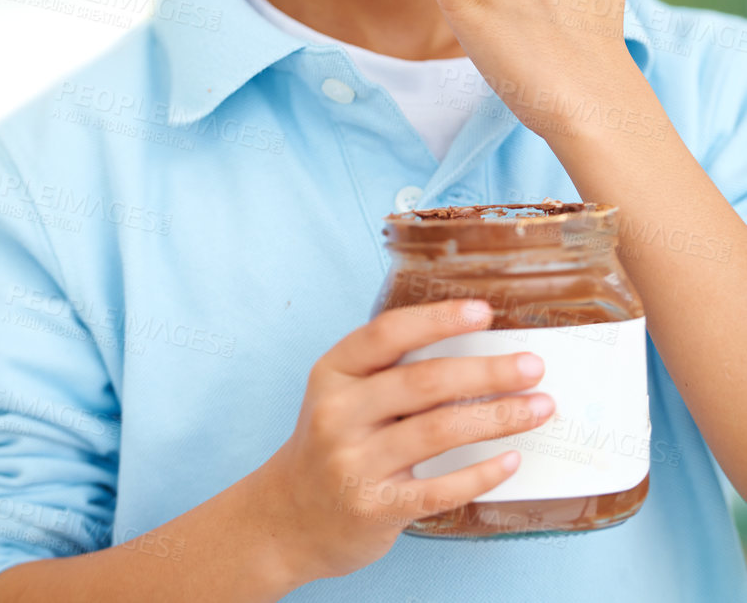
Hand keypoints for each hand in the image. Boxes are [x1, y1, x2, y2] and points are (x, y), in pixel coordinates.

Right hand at [262, 299, 552, 581]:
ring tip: (539, 407)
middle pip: (424, 382)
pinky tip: (511, 460)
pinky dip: (482, 473)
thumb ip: (388, 376)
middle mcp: (338, 413)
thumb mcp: (341, 397)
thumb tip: (473, 353)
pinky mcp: (375, 507)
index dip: (437, 319)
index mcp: (332, 373)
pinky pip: (441, 488)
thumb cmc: (331, 445)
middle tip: (532, 366)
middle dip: (487, 372)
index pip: (387, 334)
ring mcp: (354, 462)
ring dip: (498, 417)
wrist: (290, 516)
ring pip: (439, 431)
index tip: (483, 311)